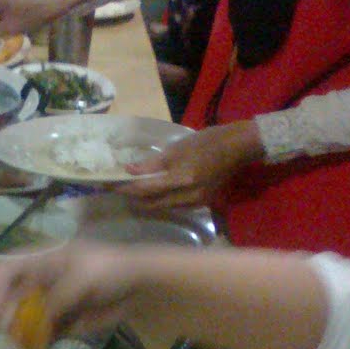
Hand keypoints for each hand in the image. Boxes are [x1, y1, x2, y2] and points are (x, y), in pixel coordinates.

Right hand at [0, 240, 151, 344]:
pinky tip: (40, 348)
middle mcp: (39, 281)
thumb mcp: (79, 280)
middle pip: (8, 298)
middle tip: (8, 333)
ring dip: (19, 333)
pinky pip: (43, 333)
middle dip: (5, 315)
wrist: (139, 282)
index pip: (3, 269)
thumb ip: (56, 300)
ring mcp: (51, 301)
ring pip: (23, 319)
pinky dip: (38, 342)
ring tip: (23, 345)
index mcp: (40, 262)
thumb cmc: (108, 270)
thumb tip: (38, 324)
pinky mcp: (63, 319)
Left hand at [118, 120, 263, 217]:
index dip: (127, 189)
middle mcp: (189, 196)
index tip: (111, 185)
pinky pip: (176, 206)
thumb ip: (152, 163)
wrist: (238, 147)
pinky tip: (155, 193)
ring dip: (147, 201)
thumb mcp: (176, 148)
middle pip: (153, 203)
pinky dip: (162, 201)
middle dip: (135, 198)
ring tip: (133, 191)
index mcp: (182, 180)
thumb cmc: (207, 142)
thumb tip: (129, 171)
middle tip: (119, 190)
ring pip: (164, 207)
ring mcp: (197, 202)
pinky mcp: (202, 202)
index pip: (147, 189)